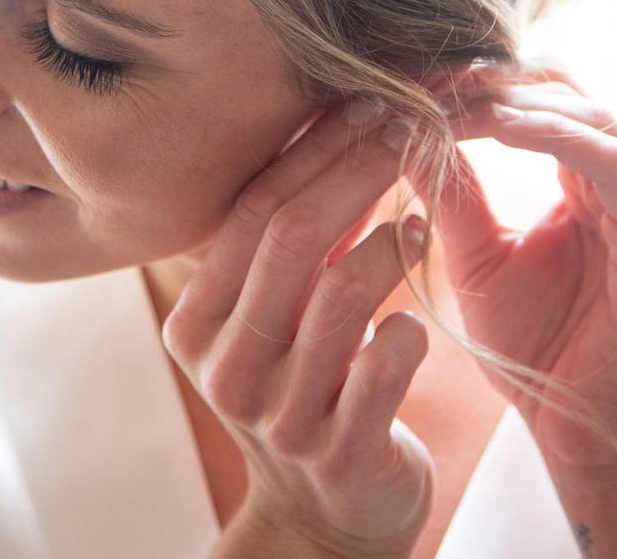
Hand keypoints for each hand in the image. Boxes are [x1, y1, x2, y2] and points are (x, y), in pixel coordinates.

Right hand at [162, 100, 435, 557]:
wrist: (322, 512)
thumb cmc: (300, 393)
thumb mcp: (272, 323)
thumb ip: (289, 251)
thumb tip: (336, 141)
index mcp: (196, 324)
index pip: (252, 214)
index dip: (314, 152)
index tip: (365, 104)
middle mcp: (225, 366)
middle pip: (292, 238)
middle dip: (357, 169)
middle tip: (406, 126)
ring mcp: (280, 414)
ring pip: (340, 294)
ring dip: (390, 243)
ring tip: (419, 222)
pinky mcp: (341, 453)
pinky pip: (384, 365)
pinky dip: (409, 326)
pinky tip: (417, 316)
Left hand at [421, 60, 616, 469]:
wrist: (576, 428)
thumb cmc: (531, 348)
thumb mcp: (479, 259)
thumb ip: (456, 198)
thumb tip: (409, 134)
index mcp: (594, 183)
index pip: (542, 102)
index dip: (479, 86)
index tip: (409, 81)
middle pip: (566, 94)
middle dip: (489, 82)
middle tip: (419, 75)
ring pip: (587, 115)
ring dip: (511, 101)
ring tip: (442, 96)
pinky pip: (610, 162)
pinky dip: (550, 135)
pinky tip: (492, 123)